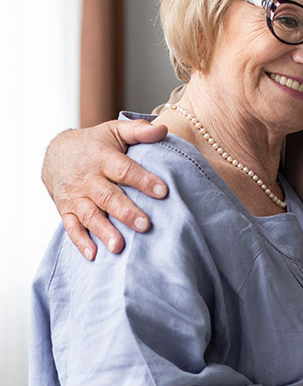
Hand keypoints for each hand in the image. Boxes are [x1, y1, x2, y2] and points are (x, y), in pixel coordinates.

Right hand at [42, 119, 168, 259]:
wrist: (56, 153)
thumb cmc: (95, 143)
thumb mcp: (116, 131)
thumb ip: (139, 131)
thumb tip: (164, 130)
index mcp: (102, 157)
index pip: (124, 170)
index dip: (143, 180)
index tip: (163, 191)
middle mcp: (87, 178)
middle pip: (107, 196)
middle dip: (126, 212)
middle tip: (145, 225)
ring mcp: (75, 196)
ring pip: (89, 215)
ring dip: (104, 231)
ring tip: (119, 247)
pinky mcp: (65, 209)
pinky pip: (71, 227)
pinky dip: (80, 242)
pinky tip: (93, 255)